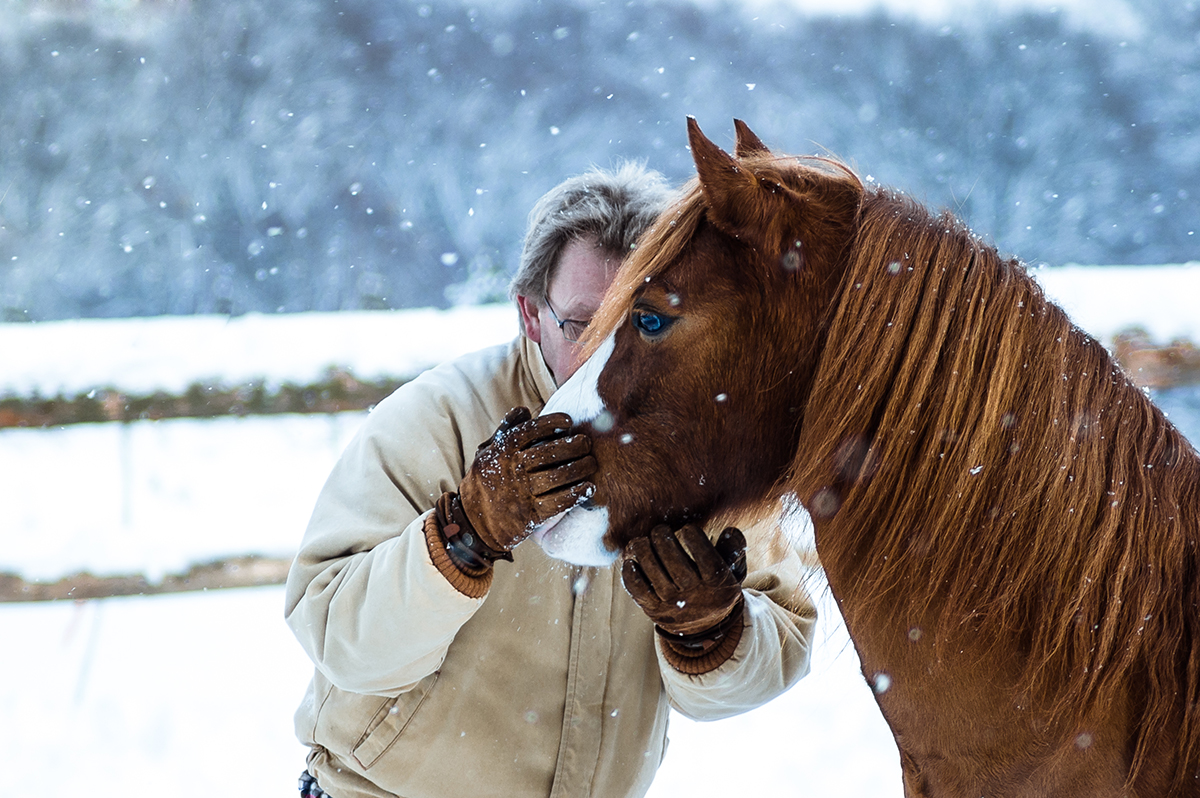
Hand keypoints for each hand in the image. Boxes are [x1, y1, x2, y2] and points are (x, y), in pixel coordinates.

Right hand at [457, 406, 595, 553]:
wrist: (472, 522)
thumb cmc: (484, 481)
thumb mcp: (486, 452)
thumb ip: (506, 431)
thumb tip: (524, 410)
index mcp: (502, 451)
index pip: (530, 431)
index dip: (552, 422)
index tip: (569, 421)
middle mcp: (512, 470)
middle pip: (549, 452)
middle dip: (573, 445)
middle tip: (586, 443)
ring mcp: (521, 493)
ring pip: (558, 476)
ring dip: (580, 468)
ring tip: (591, 463)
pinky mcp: (530, 515)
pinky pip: (559, 502)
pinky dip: (577, 494)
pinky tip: (588, 488)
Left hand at [621, 525, 746, 636]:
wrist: (704, 627)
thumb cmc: (716, 587)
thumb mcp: (733, 571)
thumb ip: (733, 549)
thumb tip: (730, 531)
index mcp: (717, 584)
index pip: (707, 559)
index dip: (695, 539)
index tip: (688, 529)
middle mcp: (694, 596)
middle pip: (676, 564)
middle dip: (664, 541)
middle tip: (660, 530)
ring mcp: (672, 604)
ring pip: (654, 575)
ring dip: (644, 553)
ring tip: (642, 541)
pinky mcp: (653, 609)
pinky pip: (638, 590)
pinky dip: (631, 575)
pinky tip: (631, 561)